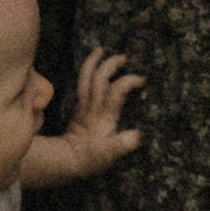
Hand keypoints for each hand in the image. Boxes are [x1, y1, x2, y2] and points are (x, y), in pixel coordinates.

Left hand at [23, 46, 146, 183]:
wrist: (67, 160)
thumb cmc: (91, 158)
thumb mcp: (111, 155)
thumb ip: (124, 144)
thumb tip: (137, 135)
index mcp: (104, 116)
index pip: (116, 91)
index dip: (129, 81)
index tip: (142, 81)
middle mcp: (93, 107)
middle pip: (100, 78)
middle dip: (111, 64)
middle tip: (124, 57)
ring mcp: (84, 105)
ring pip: (86, 78)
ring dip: (93, 62)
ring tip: (100, 50)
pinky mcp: (79, 107)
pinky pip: (82, 83)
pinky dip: (87, 70)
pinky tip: (92, 65)